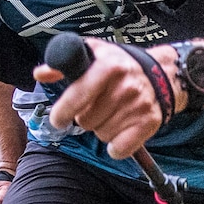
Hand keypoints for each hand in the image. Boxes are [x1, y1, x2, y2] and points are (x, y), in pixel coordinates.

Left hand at [37, 38, 165, 158]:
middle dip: (86, 117)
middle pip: (86, 121)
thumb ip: (64, 64)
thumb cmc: (120, 66)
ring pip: (101, 135)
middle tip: (97, 107)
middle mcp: (125, 85)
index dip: (62, 111)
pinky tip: (121, 131)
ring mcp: (139, 105)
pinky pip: (119, 149)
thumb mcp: (94, 55)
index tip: (57, 120)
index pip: (77, 95)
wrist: (162, 74)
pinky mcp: (150, 122)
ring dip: (102, 129)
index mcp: (108, 65)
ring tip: (112, 114)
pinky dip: (117, 146)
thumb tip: (40, 74)